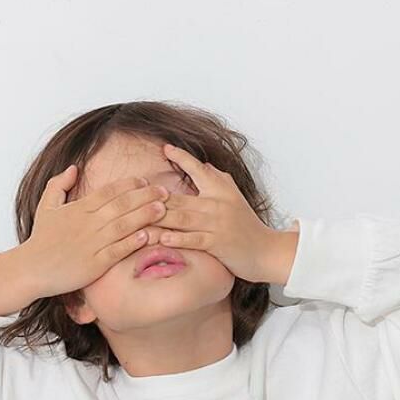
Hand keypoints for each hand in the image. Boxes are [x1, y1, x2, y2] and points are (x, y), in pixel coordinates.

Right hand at [21, 165, 170, 297]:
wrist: (30, 269)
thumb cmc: (40, 240)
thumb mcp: (46, 207)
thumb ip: (59, 185)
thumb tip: (74, 168)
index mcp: (78, 209)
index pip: (108, 191)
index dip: (128, 184)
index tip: (145, 180)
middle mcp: (87, 224)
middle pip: (120, 205)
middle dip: (144, 196)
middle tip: (165, 191)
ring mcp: (91, 244)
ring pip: (122, 226)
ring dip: (144, 216)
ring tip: (163, 209)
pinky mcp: (93, 264)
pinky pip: (116, 251)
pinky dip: (131, 243)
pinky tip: (147, 235)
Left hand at [150, 144, 291, 284]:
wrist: (265, 251)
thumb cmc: (247, 226)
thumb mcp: (234, 197)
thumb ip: (218, 180)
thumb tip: (203, 165)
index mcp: (220, 189)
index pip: (199, 169)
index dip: (181, 158)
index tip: (165, 148)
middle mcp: (217, 203)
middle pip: (179, 197)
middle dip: (155, 196)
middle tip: (134, 194)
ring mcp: (216, 224)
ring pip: (182, 217)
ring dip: (159, 217)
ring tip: (138, 217)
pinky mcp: (217, 244)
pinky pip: (193, 239)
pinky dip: (177, 238)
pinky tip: (162, 238)